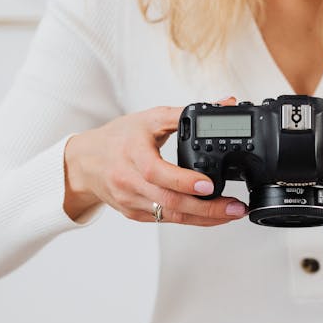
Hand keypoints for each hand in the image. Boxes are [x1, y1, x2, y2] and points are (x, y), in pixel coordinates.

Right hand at [63, 98, 247, 224]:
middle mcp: (129, 181)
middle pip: (170, 201)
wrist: (85, 163)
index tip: (209, 185)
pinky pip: (167, 220)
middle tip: (236, 208)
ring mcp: (132, 201)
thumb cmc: (118, 138)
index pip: (156, 172)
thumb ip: (186, 113)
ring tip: (232, 214)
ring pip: (171, 216)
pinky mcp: (136, 215)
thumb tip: (224, 103)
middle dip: (207, 209)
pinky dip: (192, 220)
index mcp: (131, 153)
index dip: (184, 181)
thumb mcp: (149, 119)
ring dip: (205, 218)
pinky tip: (212, 217)